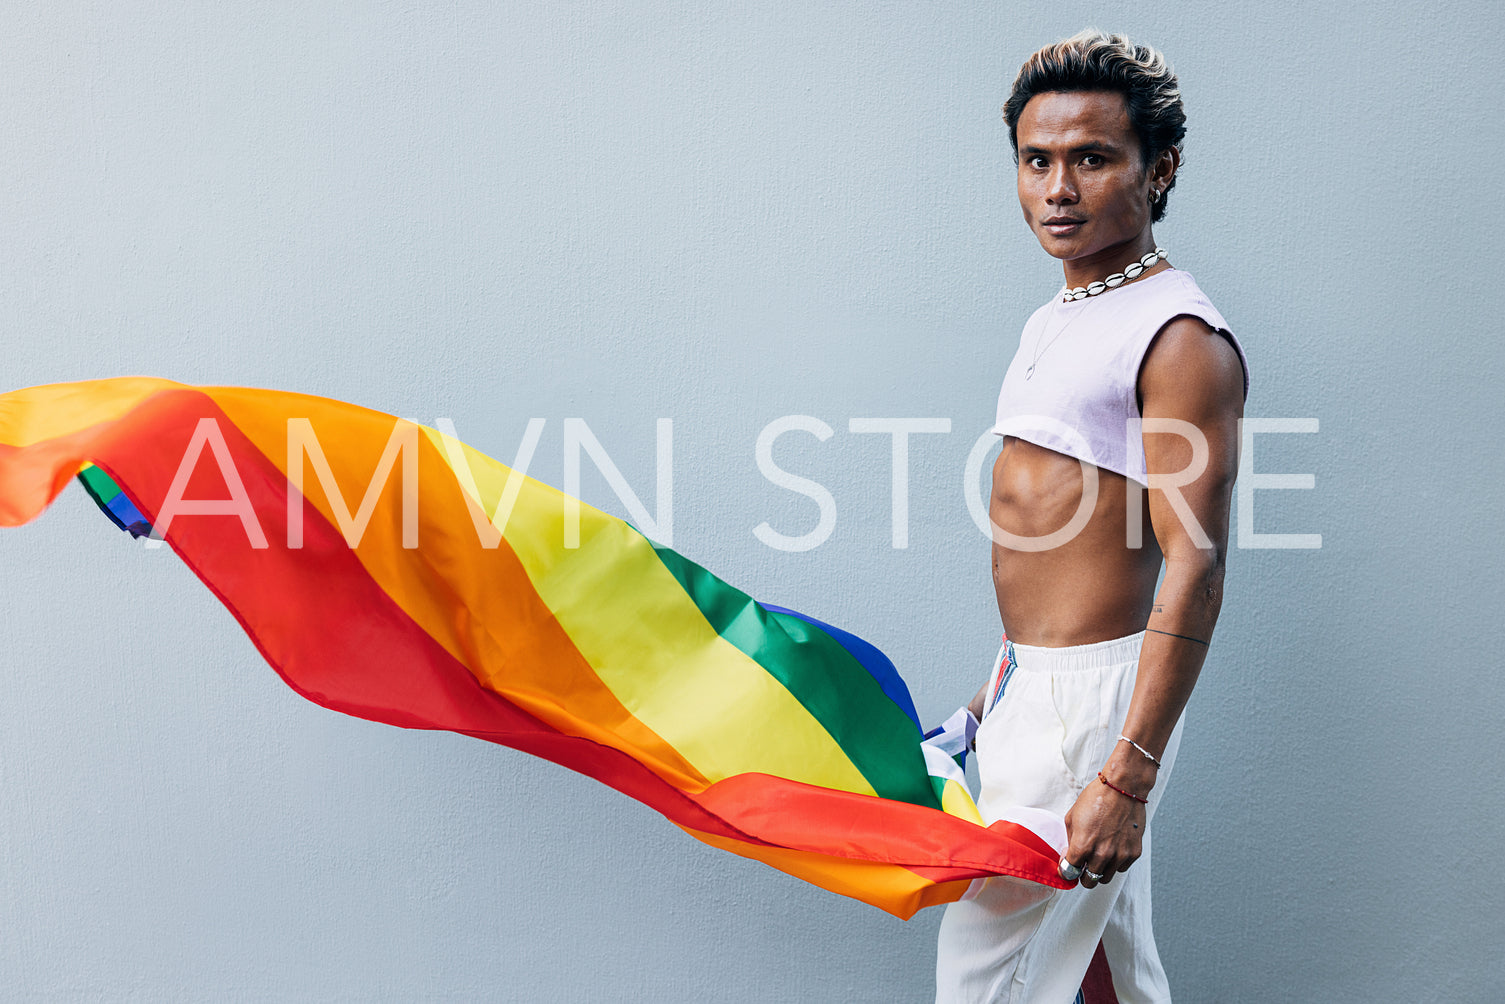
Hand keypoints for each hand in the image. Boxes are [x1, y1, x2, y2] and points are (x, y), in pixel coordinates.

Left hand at [1060, 759, 1152, 888]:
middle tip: (1082, 865)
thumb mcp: (1072, 817)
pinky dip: (1115, 863)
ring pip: (1105, 878)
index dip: (1066, 870)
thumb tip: (1069, 855)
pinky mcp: (1134, 853)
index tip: (1067, 866)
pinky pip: (1121, 868)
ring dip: (1099, 871)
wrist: (1123, 788)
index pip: (1069, 873)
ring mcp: (1119, 855)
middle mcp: (1102, 854)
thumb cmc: (1096, 798)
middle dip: (1082, 875)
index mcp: (1083, 846)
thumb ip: (1069, 840)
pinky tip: (1112, 849)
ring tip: (1097, 856)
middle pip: (1088, 881)